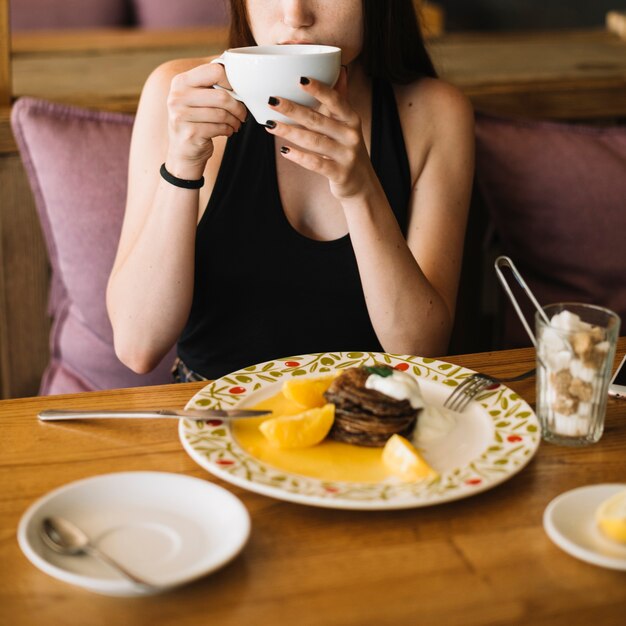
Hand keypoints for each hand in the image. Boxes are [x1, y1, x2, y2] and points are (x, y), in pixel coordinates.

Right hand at [165, 62, 247, 178]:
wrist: (183, 151)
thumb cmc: (195, 122)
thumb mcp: (196, 99)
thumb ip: (211, 86)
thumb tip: (240, 79)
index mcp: (181, 81)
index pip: (214, 71)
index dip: (231, 81)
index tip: (238, 91)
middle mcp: (178, 96)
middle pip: (221, 96)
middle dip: (238, 107)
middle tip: (242, 113)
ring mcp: (181, 115)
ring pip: (222, 114)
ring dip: (235, 120)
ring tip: (235, 123)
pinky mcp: (190, 133)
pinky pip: (219, 128)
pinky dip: (228, 130)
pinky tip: (227, 131)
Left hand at [264, 69, 373, 199]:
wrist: (361, 184)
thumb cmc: (347, 149)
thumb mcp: (347, 125)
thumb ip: (340, 100)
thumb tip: (338, 69)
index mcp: (351, 119)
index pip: (335, 100)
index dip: (319, 89)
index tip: (300, 78)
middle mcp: (351, 135)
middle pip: (318, 120)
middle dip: (293, 109)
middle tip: (272, 101)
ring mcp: (346, 155)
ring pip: (314, 141)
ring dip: (290, 132)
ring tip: (270, 125)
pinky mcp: (340, 173)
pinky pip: (316, 164)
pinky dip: (299, 157)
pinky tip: (284, 151)